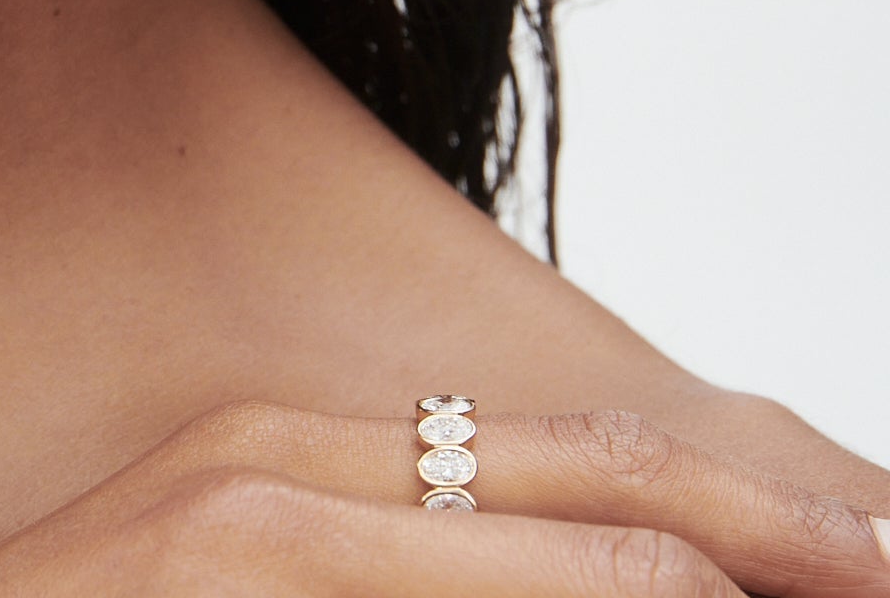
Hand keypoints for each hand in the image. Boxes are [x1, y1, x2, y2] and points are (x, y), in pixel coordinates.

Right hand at [0, 403, 889, 596]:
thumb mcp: (243, 590)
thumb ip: (393, 575)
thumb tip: (597, 581)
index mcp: (300, 458)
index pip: (565, 461)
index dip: (733, 497)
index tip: (866, 546)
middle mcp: (283, 458)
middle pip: (585, 467)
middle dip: (773, 515)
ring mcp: (247, 515)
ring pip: (541, 516)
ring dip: (707, 543)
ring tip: (857, 568)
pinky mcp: (217, 569)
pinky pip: (424, 580)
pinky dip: (567, 589)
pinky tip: (679, 596)